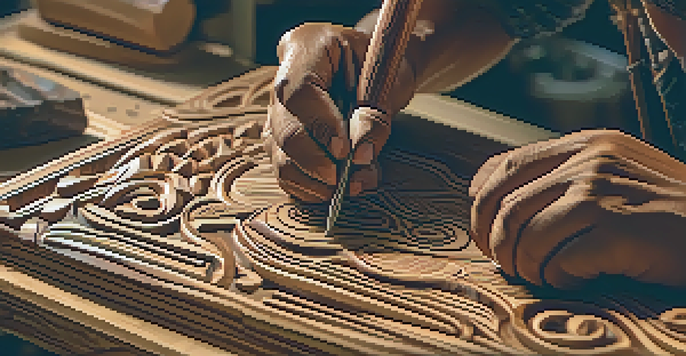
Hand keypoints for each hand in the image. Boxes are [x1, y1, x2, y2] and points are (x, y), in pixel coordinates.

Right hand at [264, 23, 416, 201]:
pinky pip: (284, 171)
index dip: (319, 125)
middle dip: (315, 161)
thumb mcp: (386, 82)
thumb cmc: (381, 68)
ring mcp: (277, 112)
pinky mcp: (281, 140)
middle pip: (283, 129)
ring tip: (347, 185)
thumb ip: (374, 116)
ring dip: (313, 181)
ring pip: (279, 155)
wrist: (377, 72)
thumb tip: (360, 155)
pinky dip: (311, 188)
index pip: (297, 92)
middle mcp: (282, 80)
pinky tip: (336, 188)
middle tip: (343, 176)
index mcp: (305, 48)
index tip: (344, 149)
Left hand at [469, 129, 685, 288]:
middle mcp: (590, 160)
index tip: (484, 236)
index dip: (479, 207)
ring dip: (526, 267)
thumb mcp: (607, 177)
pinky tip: (578, 279)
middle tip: (510, 266)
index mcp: (583, 144)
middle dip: (495, 245)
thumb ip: (553, 177)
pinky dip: (558, 279)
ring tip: (545, 275)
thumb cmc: (658, 212)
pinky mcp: (619, 227)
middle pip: (504, 206)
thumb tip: (484, 191)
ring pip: (525, 236)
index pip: (502, 168)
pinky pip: (559, 261)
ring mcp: (604, 191)